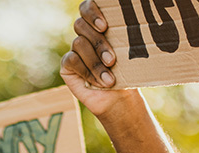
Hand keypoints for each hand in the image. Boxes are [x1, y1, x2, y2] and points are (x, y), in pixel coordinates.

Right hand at [61, 0, 132, 116]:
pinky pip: (72, 60)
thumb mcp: (129, 53)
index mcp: (99, 25)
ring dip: (95, 63)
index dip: (92, 12)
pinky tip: (98, 82)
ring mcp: (75, 48)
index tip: (104, 26)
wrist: (120, 99)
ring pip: (79, 43)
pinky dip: (86, 72)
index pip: (88, 7)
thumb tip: (130, 18)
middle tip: (112, 60)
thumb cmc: (127, 74)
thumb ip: (122, 34)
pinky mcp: (67, 65)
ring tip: (109, 79)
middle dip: (98, 43)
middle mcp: (85, 34)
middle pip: (81, 25)